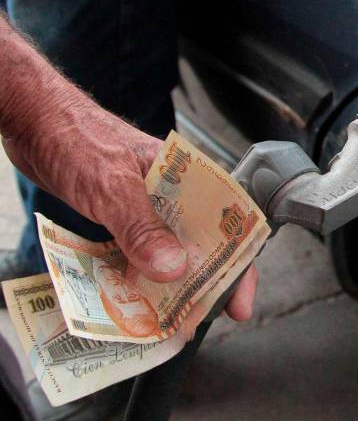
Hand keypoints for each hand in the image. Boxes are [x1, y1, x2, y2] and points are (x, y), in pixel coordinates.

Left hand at [1, 99, 256, 320]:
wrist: (34, 121)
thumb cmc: (76, 138)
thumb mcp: (112, 187)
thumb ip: (142, 227)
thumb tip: (174, 269)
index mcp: (188, 178)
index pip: (228, 223)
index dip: (239, 263)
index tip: (238, 300)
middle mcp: (174, 194)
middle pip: (203, 243)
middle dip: (206, 283)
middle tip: (200, 320)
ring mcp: (148, 205)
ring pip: (170, 250)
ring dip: (170, 284)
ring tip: (170, 319)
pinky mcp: (123, 215)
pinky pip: (139, 250)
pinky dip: (139, 274)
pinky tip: (135, 297)